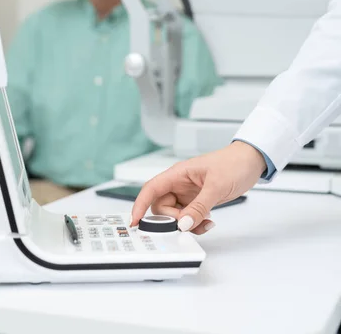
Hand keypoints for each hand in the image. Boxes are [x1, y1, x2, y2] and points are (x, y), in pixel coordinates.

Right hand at [131, 141, 266, 233]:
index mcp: (178, 173)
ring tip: (203, 224)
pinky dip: (194, 224)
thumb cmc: (234, 163)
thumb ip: (199, 206)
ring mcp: (188, 193)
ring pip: (174, 215)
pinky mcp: (197, 201)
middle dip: (171, 220)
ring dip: (185, 224)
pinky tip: (208, 222)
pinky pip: (188, 217)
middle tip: (187, 224)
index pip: (151, 188)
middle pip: (160, 206)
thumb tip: (183, 224)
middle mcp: (179, 183)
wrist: (251, 161)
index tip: (135, 221)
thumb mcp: (216, 186)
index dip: (140, 204)